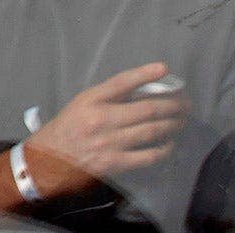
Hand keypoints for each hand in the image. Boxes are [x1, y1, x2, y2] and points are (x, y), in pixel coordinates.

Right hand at [24, 62, 188, 197]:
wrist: (48, 159)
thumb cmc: (70, 128)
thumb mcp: (83, 104)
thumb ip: (110, 98)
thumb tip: (147, 92)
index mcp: (91, 100)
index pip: (122, 82)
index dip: (145, 74)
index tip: (164, 68)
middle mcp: (101, 118)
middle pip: (148, 109)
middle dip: (173, 106)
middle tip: (186, 104)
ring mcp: (109, 142)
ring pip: (152, 130)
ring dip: (173, 125)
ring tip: (183, 120)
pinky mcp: (115, 162)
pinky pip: (149, 155)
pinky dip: (164, 149)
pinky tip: (170, 144)